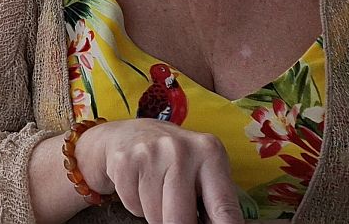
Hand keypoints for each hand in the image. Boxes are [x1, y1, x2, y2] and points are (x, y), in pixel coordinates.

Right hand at [76, 119, 243, 223]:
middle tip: (179, 216)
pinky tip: (141, 186)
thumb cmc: (175, 157)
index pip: (224, 208)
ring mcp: (149, 153)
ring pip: (155, 215)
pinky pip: (133, 205)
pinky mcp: (124, 161)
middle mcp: (180, 149)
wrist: (129, 133)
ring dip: (156, 214)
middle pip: (182, 219)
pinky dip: (137, 205)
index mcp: (209, 151)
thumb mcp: (203, 168)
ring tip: (158, 193)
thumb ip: (215, 199)